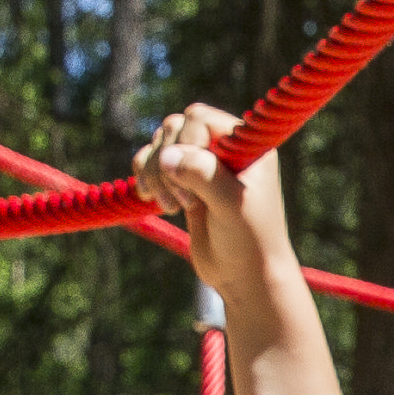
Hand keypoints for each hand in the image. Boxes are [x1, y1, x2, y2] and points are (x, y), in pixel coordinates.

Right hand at [134, 101, 293, 303]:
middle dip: (167, 163)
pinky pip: (151, 162)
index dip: (187, 144)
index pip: (199, 118)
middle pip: (174, 127)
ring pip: (160, 143)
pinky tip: (151, 198)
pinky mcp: (182, 182)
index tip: (194, 184)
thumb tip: (165, 155)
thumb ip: (202, 174)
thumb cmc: (249, 240)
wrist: (244, 276)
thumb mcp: (231, 204)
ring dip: (155, 173)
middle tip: (183, 202)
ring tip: (171, 207)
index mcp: (245, 142)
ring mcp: (202, 163)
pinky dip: (144, 176)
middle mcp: (223, 147)